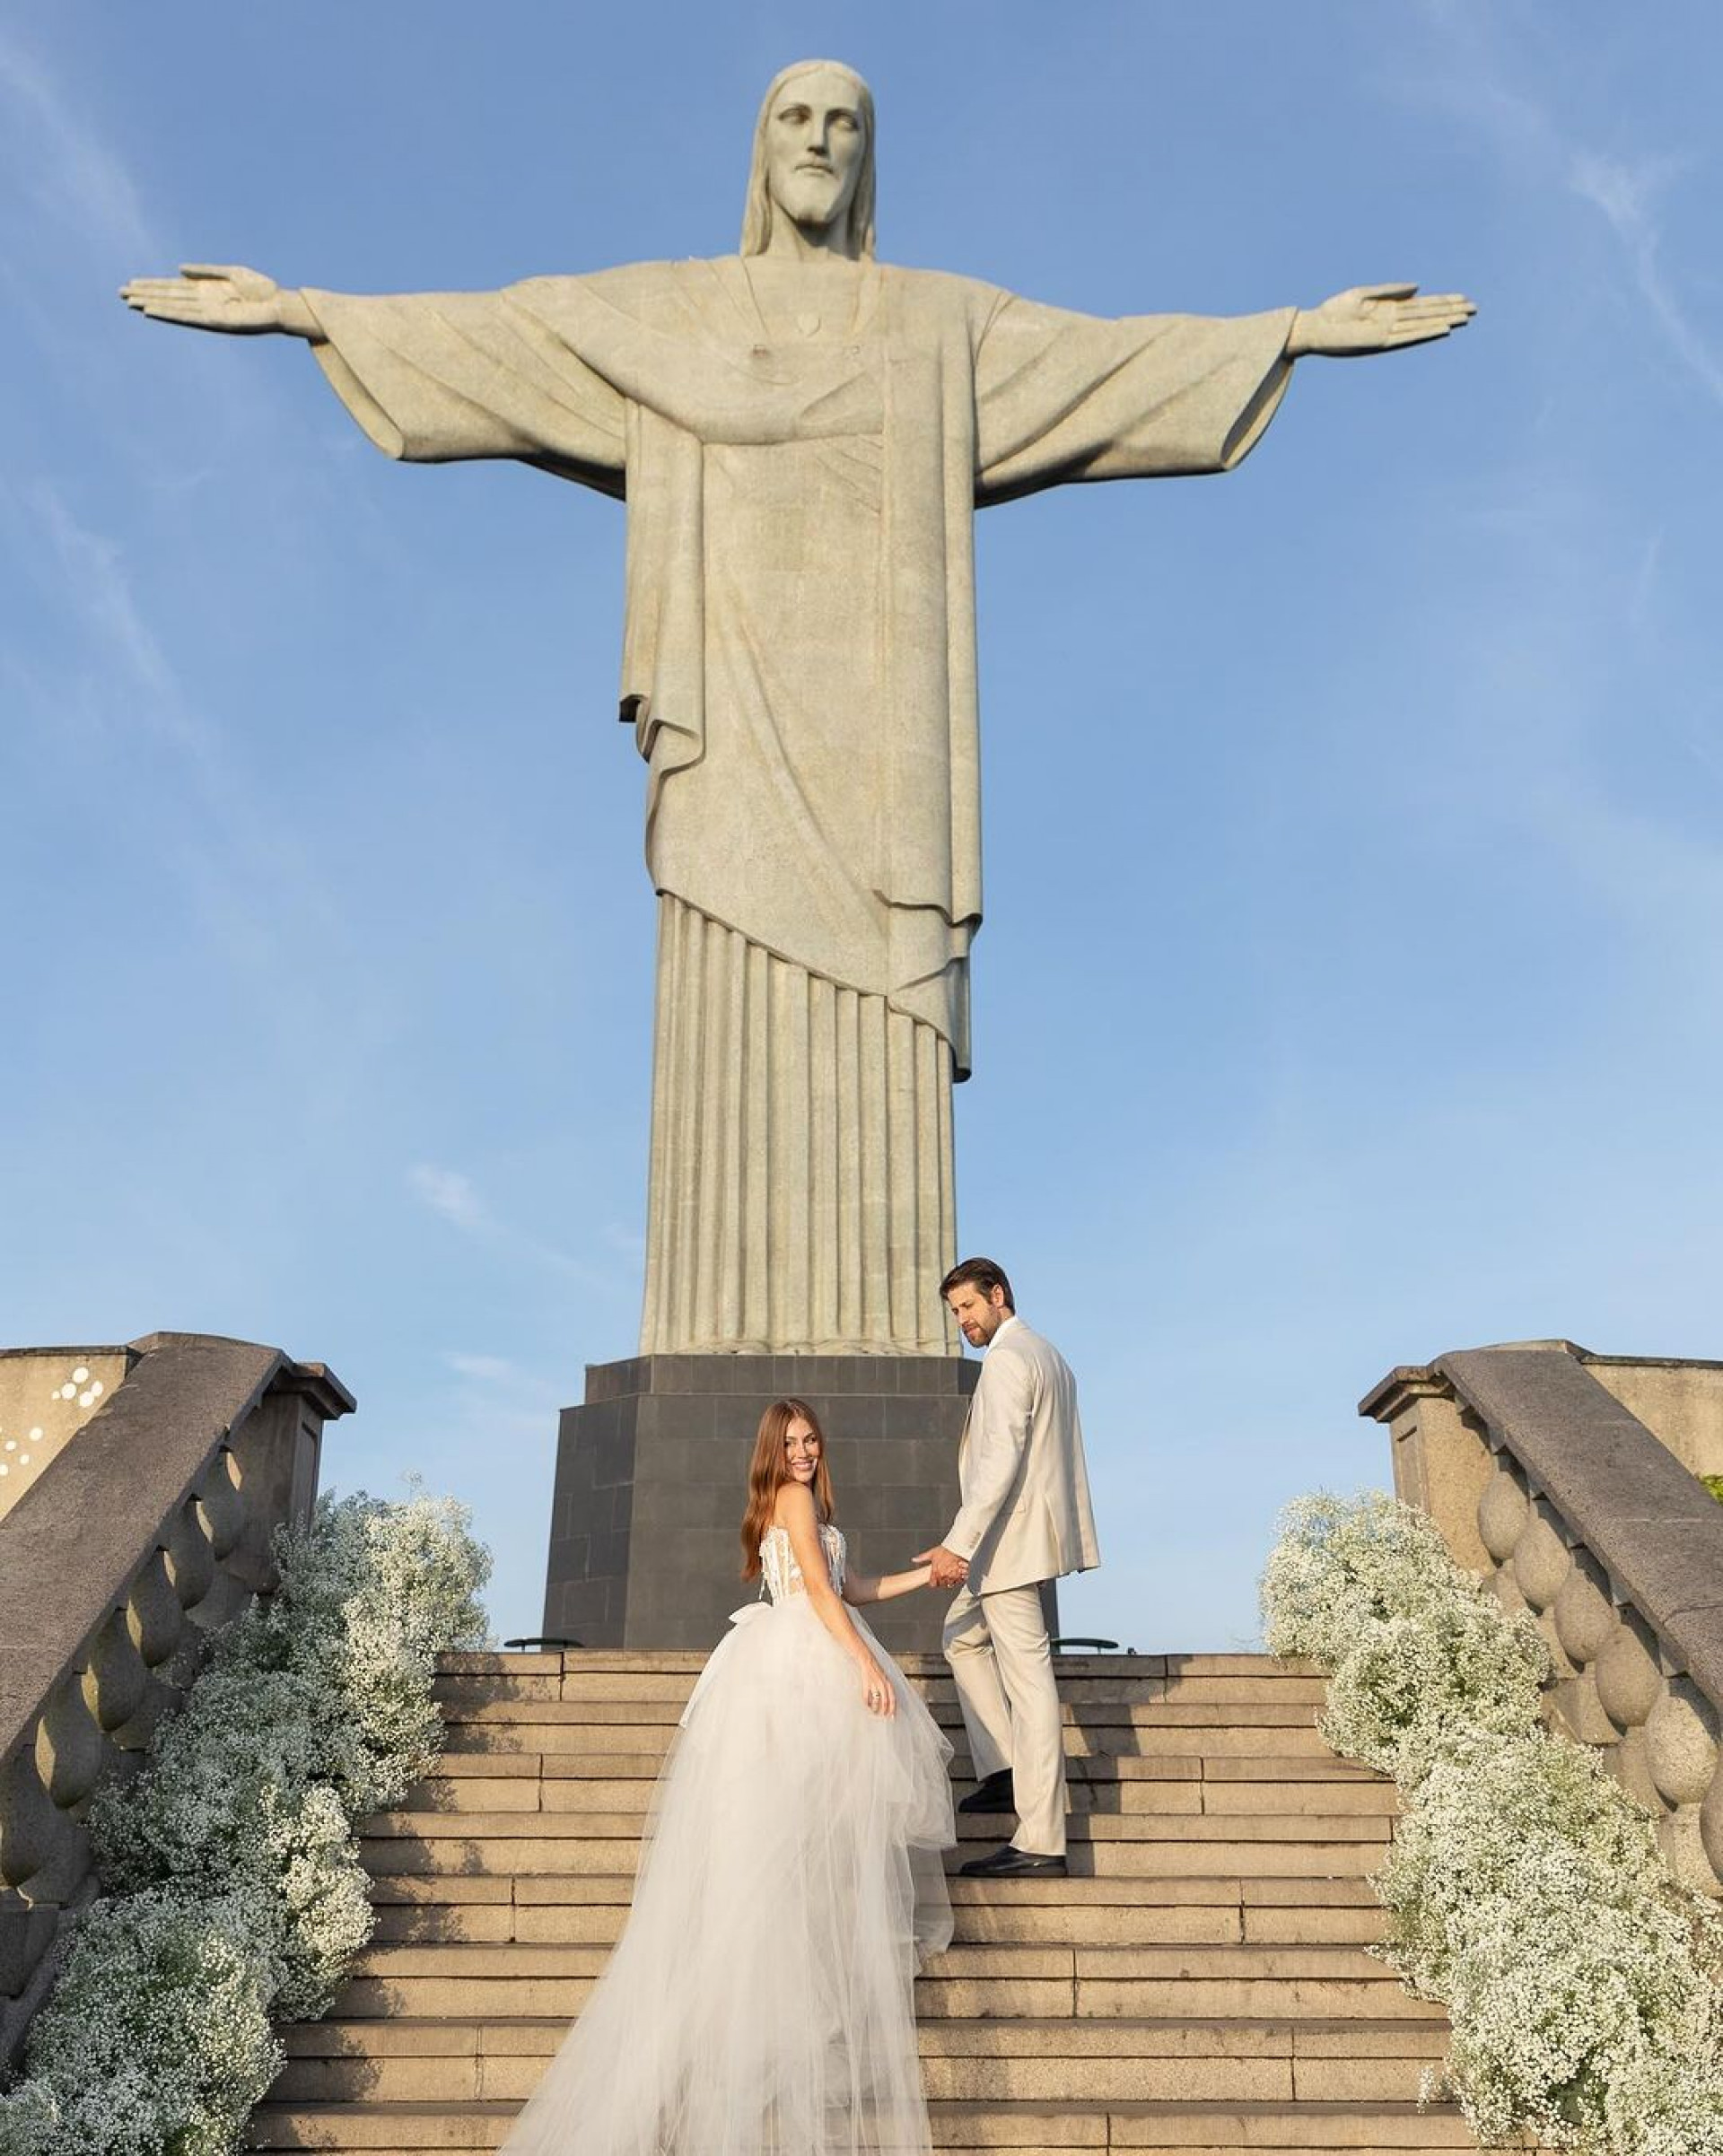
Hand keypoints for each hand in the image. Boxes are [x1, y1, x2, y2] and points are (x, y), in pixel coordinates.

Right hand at [119, 264, 316, 337]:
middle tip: (121, 293)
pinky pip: (188, 317)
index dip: (153, 285)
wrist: (280, 304)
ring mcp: (207, 312)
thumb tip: (179, 269)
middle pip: (168, 297)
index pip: (173, 287)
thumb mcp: (231, 273)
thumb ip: (206, 271)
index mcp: (206, 289)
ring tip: (131, 302)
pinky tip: (154, 311)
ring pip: (173, 307)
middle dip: (145, 294)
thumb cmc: (261, 289)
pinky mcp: (215, 321)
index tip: (133, 284)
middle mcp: (203, 302)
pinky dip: (170, 314)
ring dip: (152, 304)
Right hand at [858, 1657, 895, 1717]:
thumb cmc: (878, 1671)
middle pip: (885, 1701)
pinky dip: (867, 1703)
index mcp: (889, 1684)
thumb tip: (890, 1702)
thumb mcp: (886, 1679)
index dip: (893, 1709)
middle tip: (883, 1716)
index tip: (893, 1717)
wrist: (868, 1662)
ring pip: (876, 1700)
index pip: (893, 1699)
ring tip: (875, 1712)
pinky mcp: (866, 1684)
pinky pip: (866, 1697)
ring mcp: (874, 1684)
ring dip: (875, 1708)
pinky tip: (867, 1706)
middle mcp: (882, 1685)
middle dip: (885, 1710)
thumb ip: (888, 1689)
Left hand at [914, 1545, 968, 1589]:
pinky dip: (957, 1579)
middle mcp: (944, 1575)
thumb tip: (914, 1559)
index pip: (933, 1584)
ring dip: (949, 1581)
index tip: (934, 1581)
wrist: (956, 1547)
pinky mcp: (959, 1574)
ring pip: (950, 1584)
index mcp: (936, 1571)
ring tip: (949, 1575)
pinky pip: (957, 1581)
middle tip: (942, 1577)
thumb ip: (922, 1558)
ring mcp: (952, 1575)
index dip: (933, 1583)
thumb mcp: (932, 1553)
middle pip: (941, 1585)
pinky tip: (956, 1574)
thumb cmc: (945, 1550)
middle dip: (941, 1582)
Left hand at [1287, 283, 1474, 359]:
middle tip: (1475, 307)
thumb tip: (1418, 287)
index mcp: (1389, 309)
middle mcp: (1392, 322)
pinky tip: (1442, 328)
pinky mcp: (1380, 341)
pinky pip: (1408, 336)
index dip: (1442, 301)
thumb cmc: (1333, 311)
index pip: (1422, 305)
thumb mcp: (1363, 294)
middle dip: (1450, 310)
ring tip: (1465, 317)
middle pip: (1428, 314)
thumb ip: (1390, 290)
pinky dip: (1426, 332)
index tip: (1462, 298)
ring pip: (1423, 325)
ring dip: (1444, 321)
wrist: (1314, 328)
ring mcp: (1388, 332)